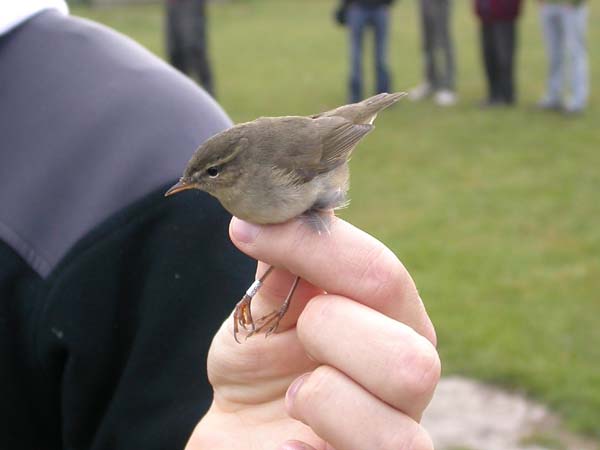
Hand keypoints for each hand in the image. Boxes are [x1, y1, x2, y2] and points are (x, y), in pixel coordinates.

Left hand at [185, 217, 439, 449]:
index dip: (317, 247)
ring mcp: (394, 439)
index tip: (245, 231)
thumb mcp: (262, 314)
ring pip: (399, 428)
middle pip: (415, 358)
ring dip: (323, 395)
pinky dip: (302, 449)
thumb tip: (283, 207)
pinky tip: (285, 443)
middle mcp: (407, 386)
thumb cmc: (260, 371)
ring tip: (291, 397)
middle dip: (334, 331)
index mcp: (391, 328)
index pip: (382, 277)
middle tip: (298, 331)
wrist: (243, 436)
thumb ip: (284, 266)